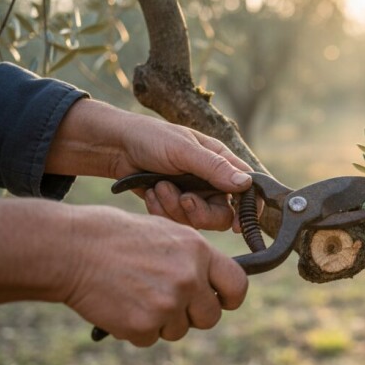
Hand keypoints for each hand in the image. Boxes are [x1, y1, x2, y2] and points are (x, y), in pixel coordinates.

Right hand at [0, 198, 247, 345]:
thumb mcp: (165, 233)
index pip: (237, 285)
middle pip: (210, 317)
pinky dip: (135, 329)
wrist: (72, 248)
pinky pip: (149, 339)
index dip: (229, 298)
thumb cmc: (116, 236)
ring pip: (178, 331)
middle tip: (168, 303)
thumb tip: (212, 284)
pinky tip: (119, 304)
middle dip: (192, 315)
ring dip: (160, 321)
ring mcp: (167, 304)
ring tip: (134, 294)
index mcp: (199, 251)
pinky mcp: (143, 326)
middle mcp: (189, 279)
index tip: (220, 302)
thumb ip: (193, 258)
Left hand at [46, 98, 252, 230]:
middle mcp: (211, 181)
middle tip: (184, 200)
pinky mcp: (174, 206)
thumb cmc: (151, 138)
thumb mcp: (183, 150)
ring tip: (158, 187)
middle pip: (222, 215)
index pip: (248, 189)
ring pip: (197, 221)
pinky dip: (161, 210)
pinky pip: (176, 222)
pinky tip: (150, 193)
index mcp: (221, 162)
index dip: (248, 210)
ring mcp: (193, 195)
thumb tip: (246, 184)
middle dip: (200, 212)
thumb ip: (214, 167)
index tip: (238, 225)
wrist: (116, 148)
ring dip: (175, 207)